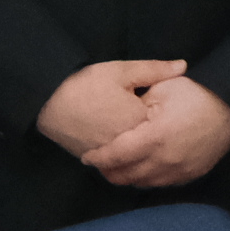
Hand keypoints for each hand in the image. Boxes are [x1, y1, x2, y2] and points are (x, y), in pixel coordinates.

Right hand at [39, 57, 191, 158]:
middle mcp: (130, 145)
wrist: (46, 103)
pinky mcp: (98, 162)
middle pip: (152, 140)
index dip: (166, 112)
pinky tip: (122, 142)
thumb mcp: (120, 71)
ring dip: (141, 147)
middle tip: (147, 117)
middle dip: (156, 132)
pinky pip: (119, 163)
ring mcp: (114, 157)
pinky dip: (124, 155)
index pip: (165, 121)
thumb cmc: (85, 84)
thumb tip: (183, 67)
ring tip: (134, 130)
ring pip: (137, 155)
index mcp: (140, 122)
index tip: (165, 103)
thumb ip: (153, 70)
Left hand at [85, 76, 229, 189]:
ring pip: (142, 183)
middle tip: (99, 162)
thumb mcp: (162, 88)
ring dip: (127, 177)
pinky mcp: (191, 175)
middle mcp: (165, 161)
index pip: (116, 156)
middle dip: (108, 171)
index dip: (98, 158)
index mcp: (154, 137)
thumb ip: (136, 104)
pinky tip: (144, 167)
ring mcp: (179, 172)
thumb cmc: (196, 92)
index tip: (86, 155)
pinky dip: (147, 178)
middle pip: (125, 176)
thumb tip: (117, 117)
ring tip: (118, 165)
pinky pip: (161, 184)